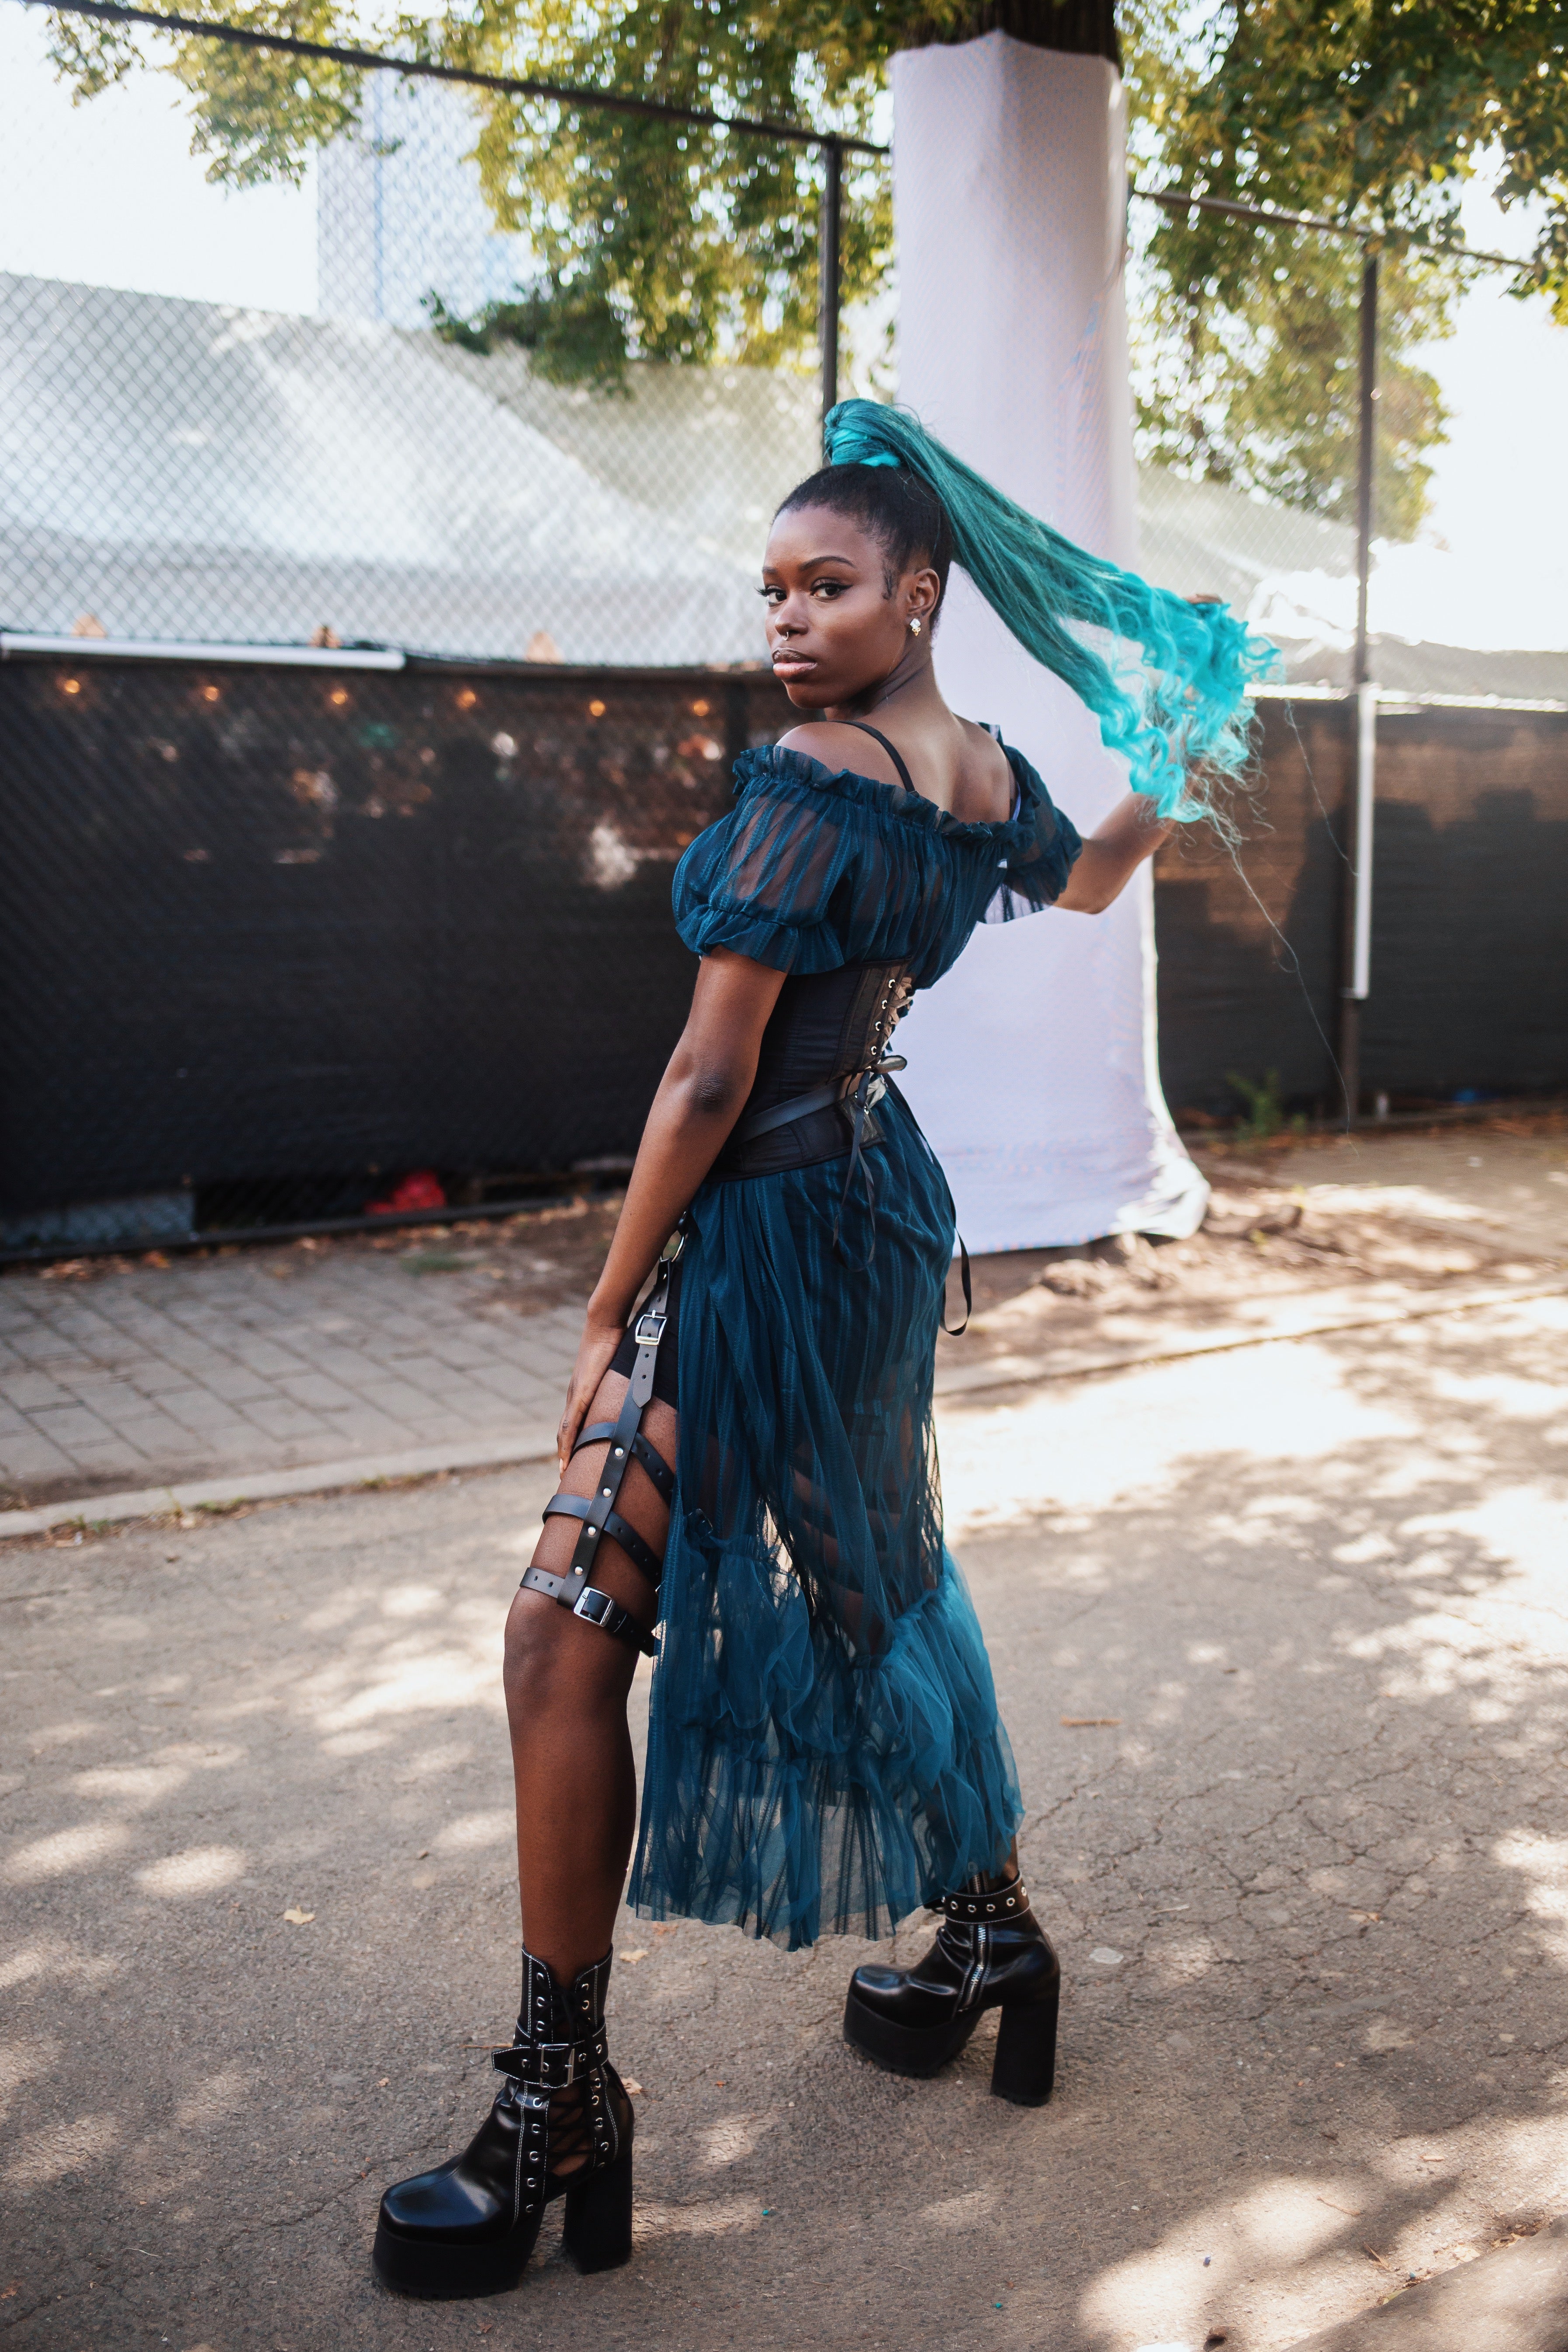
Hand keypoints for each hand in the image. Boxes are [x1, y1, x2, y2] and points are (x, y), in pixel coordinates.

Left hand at [557, 1312, 625, 1469]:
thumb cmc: (614, 1342)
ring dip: (563, 1452)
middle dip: (564, 1453)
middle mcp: (574, 1395)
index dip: (570, 1442)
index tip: (570, 1461)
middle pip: (564, 1431)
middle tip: (565, 1474)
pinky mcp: (581, 1392)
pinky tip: (566, 1455)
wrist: (604, 1324)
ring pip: (564, 1431)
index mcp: (582, 1391)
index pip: (572, 1422)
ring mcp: (575, 1394)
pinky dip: (567, 1441)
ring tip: (564, 1472)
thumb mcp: (617, 1369)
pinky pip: (571, 1423)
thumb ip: (622, 1382)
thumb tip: (638, 1387)